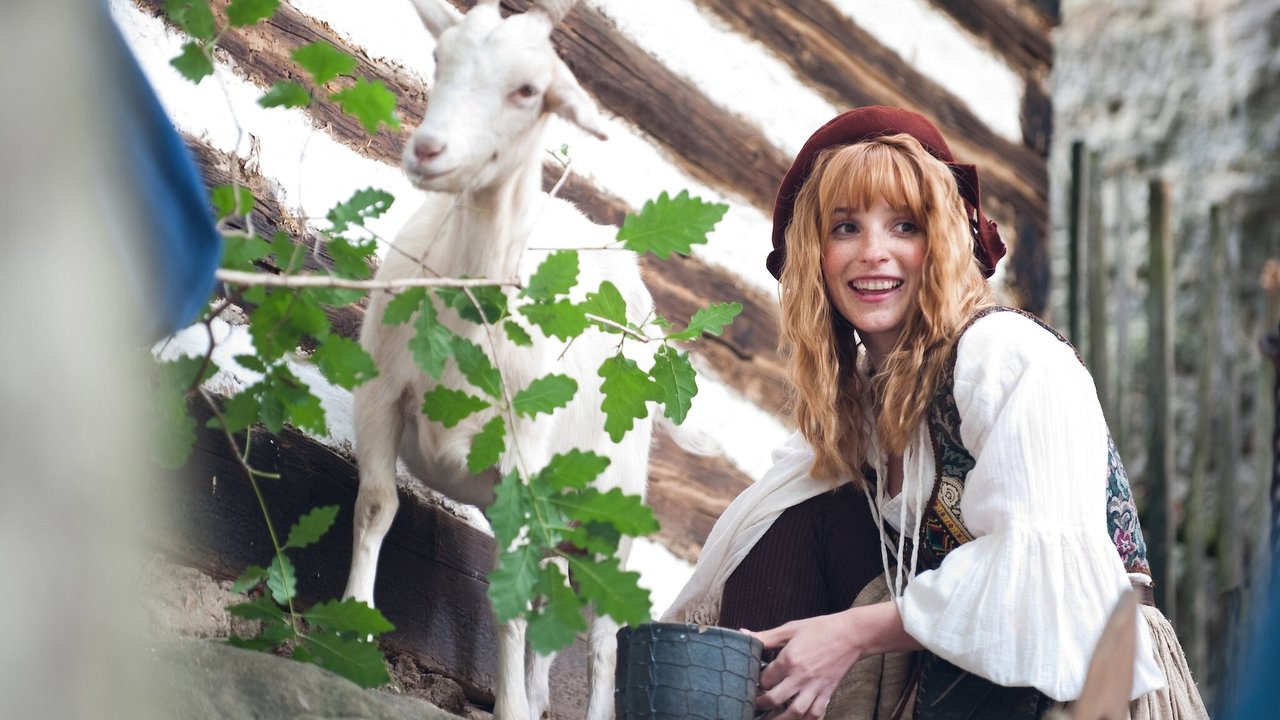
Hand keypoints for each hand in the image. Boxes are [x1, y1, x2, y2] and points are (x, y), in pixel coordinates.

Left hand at [745, 601, 920, 719]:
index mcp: (789, 659)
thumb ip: (766, 636)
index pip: (765, 679)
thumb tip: (742, 633)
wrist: (852, 634)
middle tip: (754, 705)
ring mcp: (815, 687)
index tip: (752, 683)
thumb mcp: (790, 629)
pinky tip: (795, 719)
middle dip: (760, 705)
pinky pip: (815, 713)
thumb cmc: (821, 629)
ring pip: (794, 713)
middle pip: (774, 699)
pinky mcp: (827, 692)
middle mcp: (801, 676)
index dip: (755, 683)